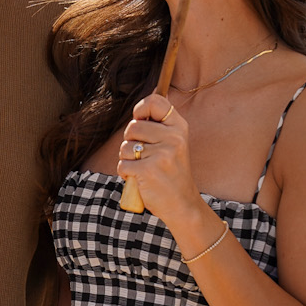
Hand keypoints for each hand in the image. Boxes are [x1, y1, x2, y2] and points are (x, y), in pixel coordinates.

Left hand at [116, 95, 201, 226]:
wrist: (182, 203)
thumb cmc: (171, 173)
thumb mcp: (174, 144)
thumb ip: (159, 125)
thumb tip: (143, 104)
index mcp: (179, 127)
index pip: (155, 101)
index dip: (140, 109)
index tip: (140, 121)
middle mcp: (173, 138)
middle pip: (133, 126)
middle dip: (130, 141)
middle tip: (142, 155)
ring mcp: (161, 154)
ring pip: (125, 147)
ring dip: (128, 159)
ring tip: (142, 168)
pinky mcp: (148, 170)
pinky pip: (123, 165)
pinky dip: (126, 174)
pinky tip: (139, 179)